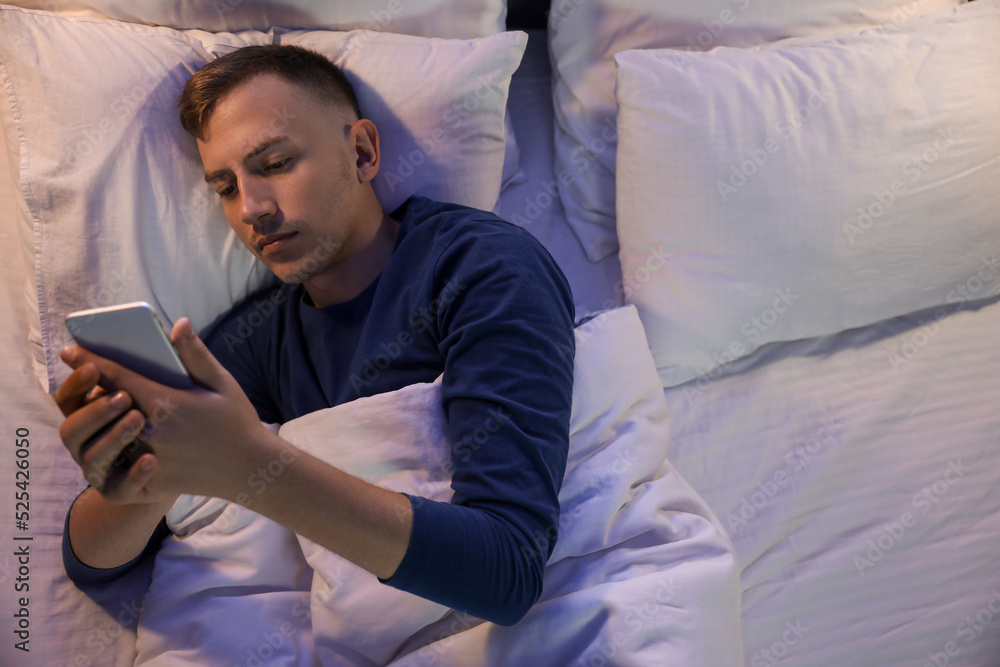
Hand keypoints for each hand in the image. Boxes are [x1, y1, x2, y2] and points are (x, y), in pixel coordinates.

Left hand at [56, 317, 271, 503]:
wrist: (250, 467)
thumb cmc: (237, 420)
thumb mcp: (222, 382)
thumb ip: (196, 354)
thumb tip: (179, 323)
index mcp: (166, 403)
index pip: (116, 377)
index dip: (90, 362)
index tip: (71, 351)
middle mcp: (152, 432)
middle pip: (105, 408)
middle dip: (88, 392)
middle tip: (80, 381)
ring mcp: (150, 460)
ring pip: (106, 440)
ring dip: (97, 425)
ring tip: (94, 412)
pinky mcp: (152, 482)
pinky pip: (117, 472)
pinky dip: (111, 458)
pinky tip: (112, 446)